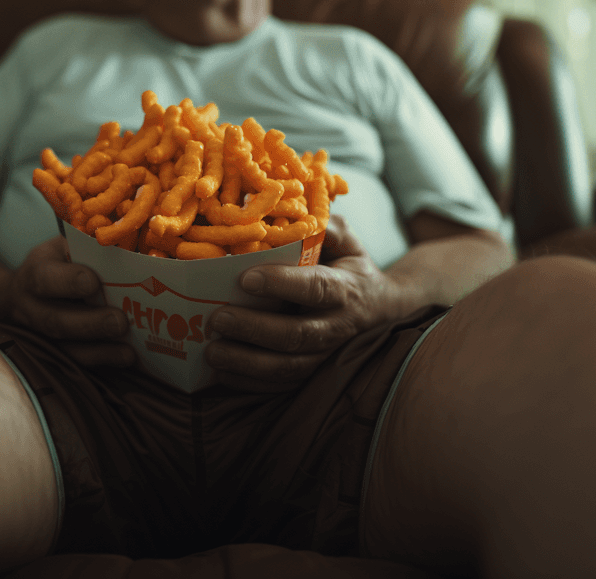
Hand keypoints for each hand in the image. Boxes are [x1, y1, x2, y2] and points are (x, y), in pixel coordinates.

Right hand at [2, 236, 134, 366]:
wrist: (21, 293)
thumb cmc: (58, 263)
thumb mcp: (65, 245)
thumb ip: (87, 247)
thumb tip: (126, 246)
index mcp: (35, 272)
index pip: (45, 278)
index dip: (68, 282)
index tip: (92, 282)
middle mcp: (32, 306)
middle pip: (55, 321)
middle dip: (90, 324)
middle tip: (120, 322)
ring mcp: (40, 334)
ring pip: (65, 348)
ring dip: (98, 351)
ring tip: (128, 351)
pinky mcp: (53, 352)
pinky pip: (76, 362)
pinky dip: (102, 361)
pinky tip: (126, 358)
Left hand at [205, 215, 404, 391]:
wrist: (383, 309)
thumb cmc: (351, 266)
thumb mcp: (347, 240)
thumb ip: (324, 225)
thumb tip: (290, 209)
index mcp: (346, 288)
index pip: (315, 287)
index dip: (282, 284)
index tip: (245, 278)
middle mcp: (338, 326)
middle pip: (297, 334)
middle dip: (255, 329)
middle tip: (217, 317)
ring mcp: (326, 355)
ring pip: (288, 367)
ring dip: (247, 362)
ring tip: (212, 351)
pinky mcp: (314, 373)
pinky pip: (282, 385)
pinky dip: (250, 383)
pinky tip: (221, 373)